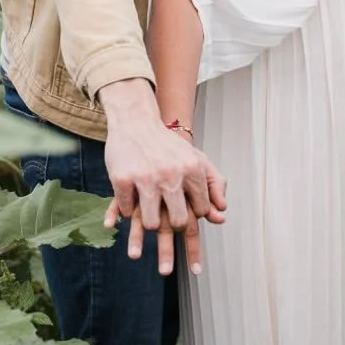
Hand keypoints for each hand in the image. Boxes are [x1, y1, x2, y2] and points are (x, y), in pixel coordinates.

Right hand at [99, 84, 225, 267]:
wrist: (136, 120)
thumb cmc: (167, 144)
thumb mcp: (196, 159)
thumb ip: (214, 184)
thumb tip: (221, 214)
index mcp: (192, 169)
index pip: (201, 210)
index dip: (193, 212)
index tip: (185, 205)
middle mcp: (171, 174)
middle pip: (178, 222)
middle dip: (173, 223)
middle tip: (166, 213)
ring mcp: (145, 178)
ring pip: (151, 223)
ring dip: (149, 220)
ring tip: (148, 209)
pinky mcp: (122, 179)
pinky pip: (126, 211)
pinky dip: (127, 208)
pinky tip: (131, 197)